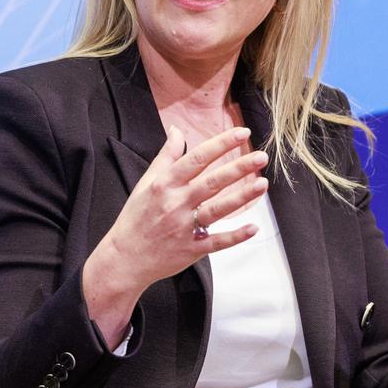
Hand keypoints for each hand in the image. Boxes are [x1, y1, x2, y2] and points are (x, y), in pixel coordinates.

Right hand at [83, 125, 268, 343]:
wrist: (125, 257)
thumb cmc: (136, 217)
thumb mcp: (146, 182)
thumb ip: (165, 156)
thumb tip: (176, 130)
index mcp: (165, 184)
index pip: (197, 159)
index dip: (221, 145)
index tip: (242, 133)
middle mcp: (175, 204)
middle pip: (212, 182)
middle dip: (238, 168)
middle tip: (262, 157)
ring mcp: (184, 227)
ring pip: (218, 210)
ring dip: (242, 197)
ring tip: (262, 184)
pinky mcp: (192, 249)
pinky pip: (217, 242)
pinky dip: (235, 236)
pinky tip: (253, 227)